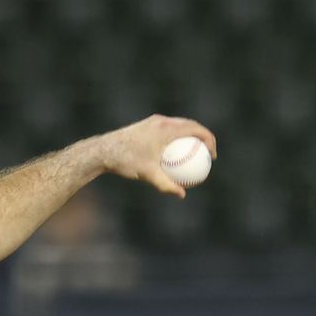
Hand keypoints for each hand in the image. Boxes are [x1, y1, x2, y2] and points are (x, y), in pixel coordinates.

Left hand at [95, 115, 216, 198]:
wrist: (103, 150)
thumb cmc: (125, 162)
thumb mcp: (148, 175)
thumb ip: (166, 185)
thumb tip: (182, 194)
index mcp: (166, 128)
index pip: (197, 129)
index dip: (210, 140)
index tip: (212, 155)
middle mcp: (162, 120)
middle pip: (191, 125)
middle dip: (203, 137)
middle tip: (207, 154)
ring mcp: (154, 120)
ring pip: (179, 125)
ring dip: (190, 136)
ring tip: (194, 153)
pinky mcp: (147, 124)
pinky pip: (168, 129)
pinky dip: (177, 138)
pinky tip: (174, 154)